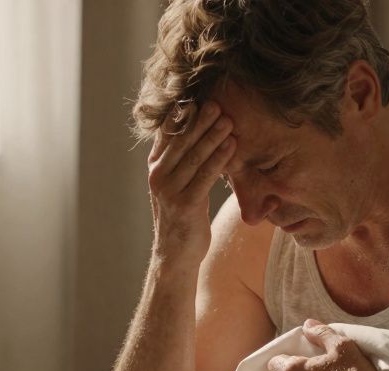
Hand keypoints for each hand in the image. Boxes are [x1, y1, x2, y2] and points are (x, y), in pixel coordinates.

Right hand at [146, 102, 235, 264]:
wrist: (176, 254)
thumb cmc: (182, 216)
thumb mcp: (177, 184)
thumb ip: (183, 160)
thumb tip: (198, 131)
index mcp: (156, 167)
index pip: (167, 133)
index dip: (182, 115)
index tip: (200, 98)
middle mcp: (158, 176)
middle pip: (181, 141)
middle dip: (200, 121)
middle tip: (218, 104)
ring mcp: (169, 190)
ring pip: (194, 156)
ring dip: (213, 136)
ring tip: (229, 121)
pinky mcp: (185, 205)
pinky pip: (205, 176)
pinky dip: (219, 159)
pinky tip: (232, 146)